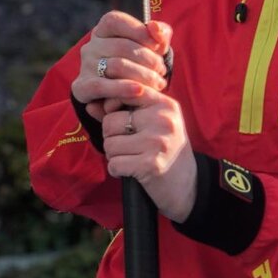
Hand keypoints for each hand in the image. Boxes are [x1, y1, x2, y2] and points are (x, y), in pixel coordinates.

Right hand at [73, 11, 171, 119]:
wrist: (123, 98)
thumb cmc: (141, 65)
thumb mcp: (153, 46)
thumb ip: (159, 33)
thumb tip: (154, 27)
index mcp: (103, 31)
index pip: (116, 21)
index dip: (138, 31)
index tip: (158, 46)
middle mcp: (91, 46)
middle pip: (121, 46)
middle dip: (148, 59)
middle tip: (162, 71)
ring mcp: (85, 66)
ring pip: (116, 66)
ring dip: (143, 75)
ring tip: (158, 83)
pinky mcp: (82, 87)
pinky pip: (101, 86)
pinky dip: (122, 88)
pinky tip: (139, 91)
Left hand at [101, 87, 197, 222]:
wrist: (188, 185)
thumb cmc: (164, 150)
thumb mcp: (150, 124)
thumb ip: (120, 111)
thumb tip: (89, 105)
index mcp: (164, 104)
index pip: (125, 92)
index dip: (112, 107)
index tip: (120, 122)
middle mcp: (162, 119)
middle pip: (110, 122)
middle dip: (111, 137)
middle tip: (128, 147)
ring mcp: (157, 142)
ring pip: (110, 144)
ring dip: (114, 156)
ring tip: (131, 158)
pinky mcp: (151, 164)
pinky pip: (114, 164)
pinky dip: (117, 170)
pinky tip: (131, 171)